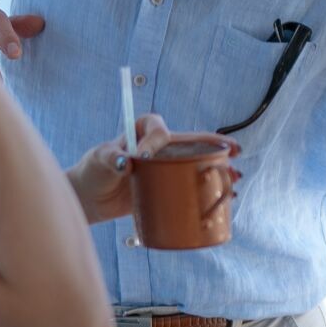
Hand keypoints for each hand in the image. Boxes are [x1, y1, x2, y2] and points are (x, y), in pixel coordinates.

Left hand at [67, 117, 240, 223]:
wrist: (90, 198)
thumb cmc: (92, 172)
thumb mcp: (98, 161)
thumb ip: (108, 158)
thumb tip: (124, 162)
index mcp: (141, 133)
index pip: (157, 128)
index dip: (158, 138)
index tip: (146, 156)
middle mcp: (158, 148)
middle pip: (190, 143)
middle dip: (213, 147)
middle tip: (233, 152)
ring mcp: (165, 169)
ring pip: (196, 164)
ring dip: (218, 169)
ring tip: (235, 177)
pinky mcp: (166, 188)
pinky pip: (191, 186)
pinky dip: (208, 191)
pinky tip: (227, 197)